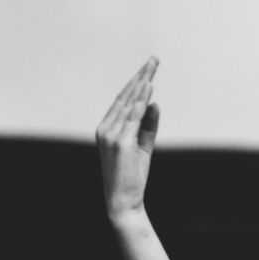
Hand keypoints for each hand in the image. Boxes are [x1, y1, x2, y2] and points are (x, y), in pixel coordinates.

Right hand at [96, 58, 159, 221]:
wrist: (123, 200)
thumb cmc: (132, 177)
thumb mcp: (142, 147)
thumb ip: (147, 125)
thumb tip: (153, 102)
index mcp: (106, 130)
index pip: (122, 101)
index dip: (136, 83)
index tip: (149, 68)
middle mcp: (104, 130)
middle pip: (125, 97)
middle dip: (140, 76)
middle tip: (154, 59)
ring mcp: (110, 135)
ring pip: (129, 103)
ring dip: (142, 83)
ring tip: (153, 67)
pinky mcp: (120, 142)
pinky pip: (133, 116)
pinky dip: (141, 100)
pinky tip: (150, 87)